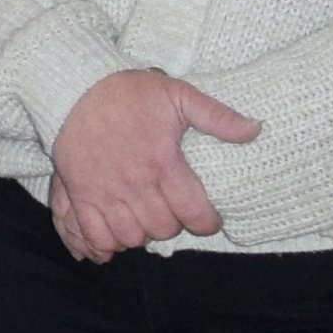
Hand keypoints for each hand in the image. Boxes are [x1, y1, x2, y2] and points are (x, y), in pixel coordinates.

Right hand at [47, 65, 257, 260]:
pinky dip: (106, 244)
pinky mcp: (82, 195)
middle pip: (163, 228)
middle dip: (174, 225)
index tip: (210, 220)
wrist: (76, 88)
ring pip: (132, 237)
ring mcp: (107, 192)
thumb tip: (255, 129)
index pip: (194, 211)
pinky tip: (116, 239)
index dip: (207, 223)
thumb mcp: (179, 95)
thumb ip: (218, 117)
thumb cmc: (129, 92)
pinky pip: (95, 234)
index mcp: (164, 162)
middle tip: (174, 213)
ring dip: (143, 235)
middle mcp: (136, 183)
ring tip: (146, 221)